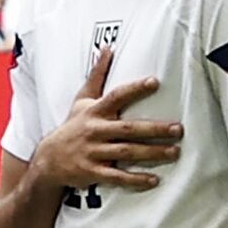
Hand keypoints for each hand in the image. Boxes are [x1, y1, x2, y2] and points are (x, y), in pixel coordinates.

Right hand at [30, 43, 181, 192]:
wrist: (49, 159)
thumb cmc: (73, 125)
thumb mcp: (82, 99)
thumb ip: (98, 75)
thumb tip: (108, 47)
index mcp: (94, 111)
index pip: (115, 96)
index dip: (134, 89)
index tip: (155, 81)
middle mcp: (94, 130)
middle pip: (127, 129)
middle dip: (154, 129)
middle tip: (179, 129)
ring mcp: (93, 152)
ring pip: (126, 152)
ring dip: (152, 153)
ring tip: (175, 152)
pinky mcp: (93, 172)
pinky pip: (116, 176)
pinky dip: (135, 179)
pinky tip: (154, 180)